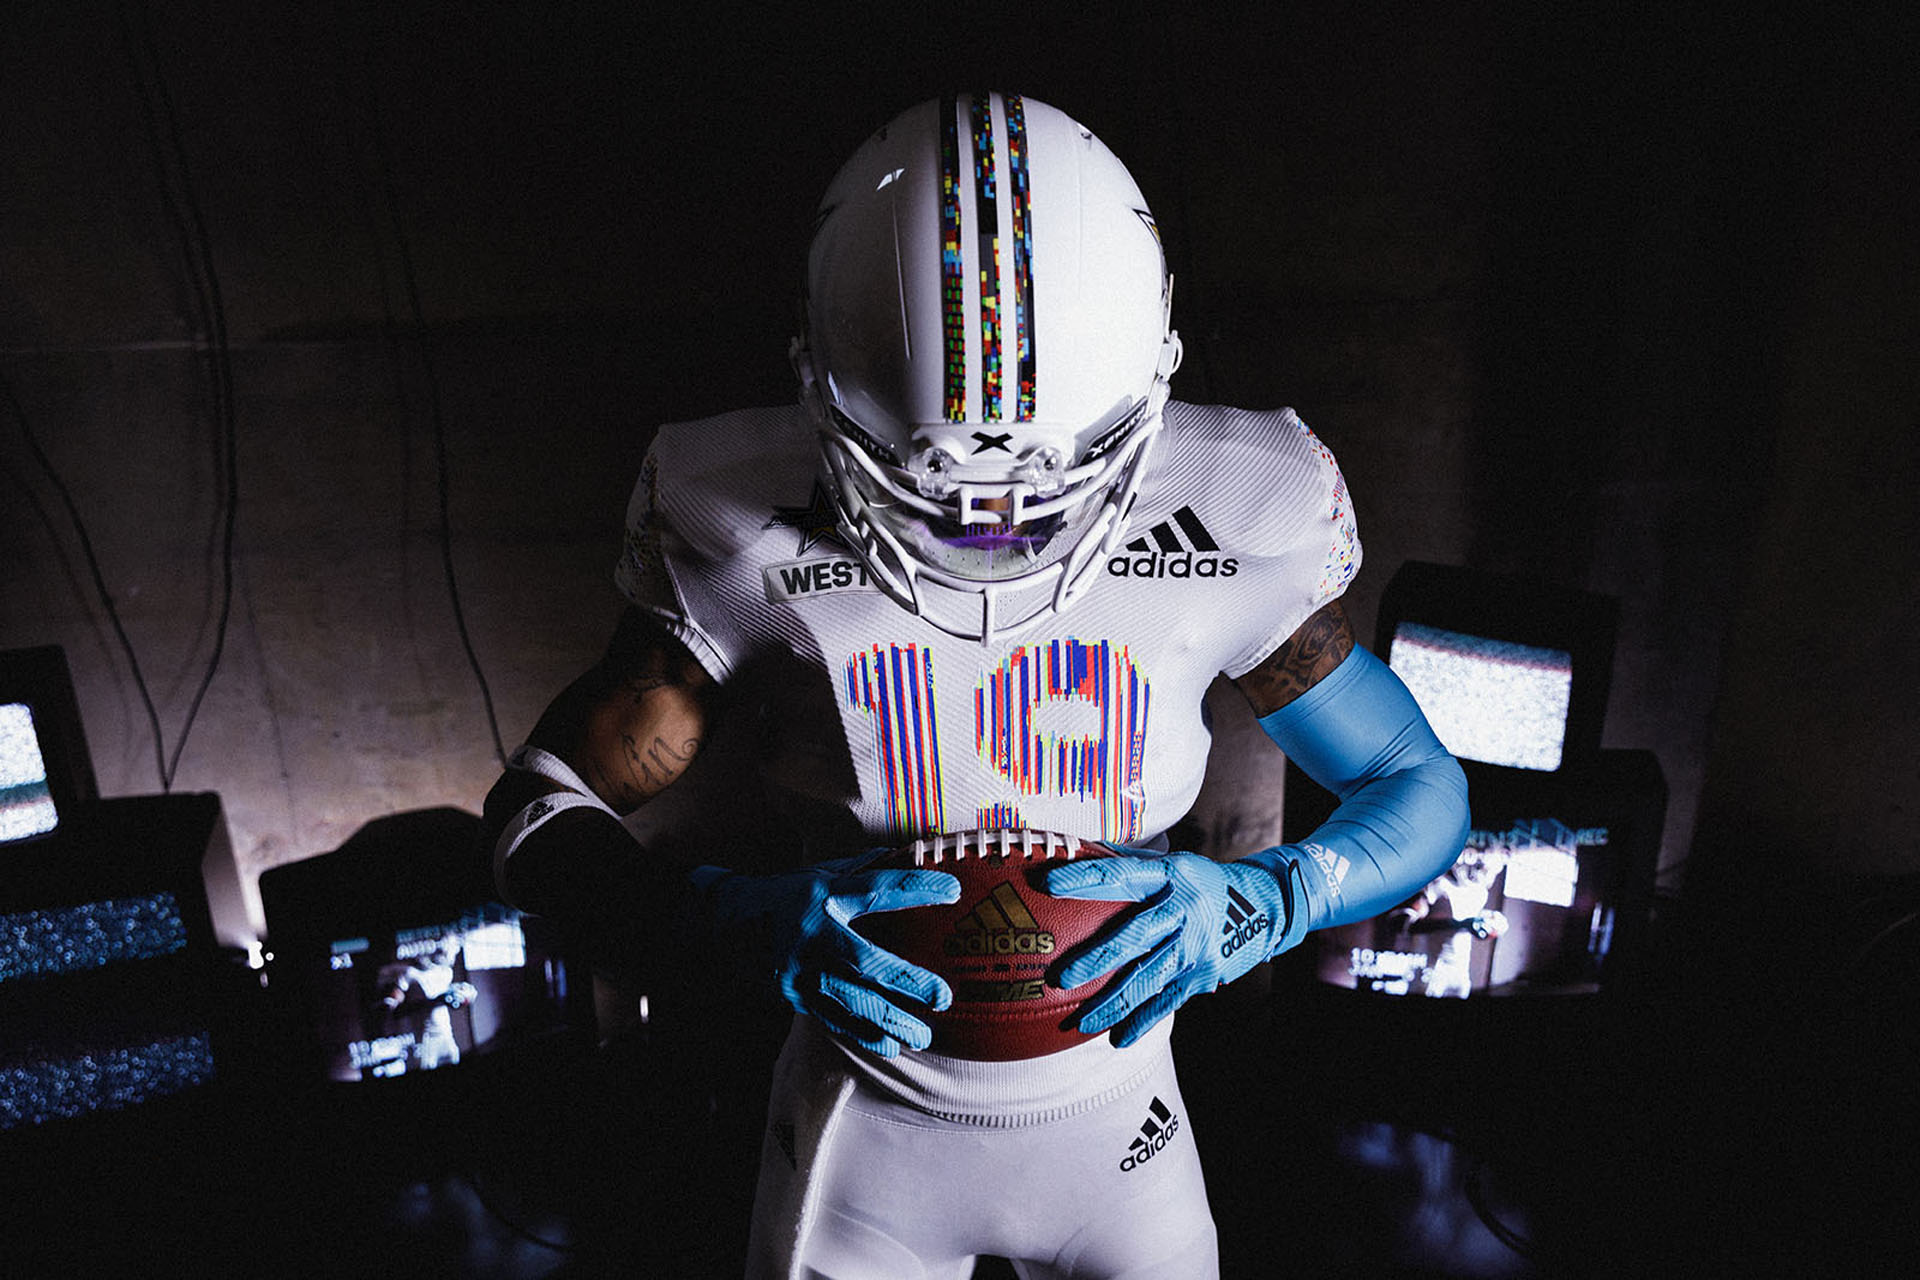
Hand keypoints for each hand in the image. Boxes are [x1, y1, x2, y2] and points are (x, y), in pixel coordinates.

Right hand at [695, 854, 960, 1056]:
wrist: (721, 921)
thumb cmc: (784, 894)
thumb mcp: (819, 873)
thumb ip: (862, 869)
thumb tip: (911, 854)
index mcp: (824, 894)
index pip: (878, 890)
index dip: (915, 889)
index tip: (954, 892)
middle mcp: (813, 933)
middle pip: (866, 961)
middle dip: (906, 981)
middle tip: (943, 996)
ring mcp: (800, 968)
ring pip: (850, 1000)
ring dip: (889, 1020)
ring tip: (923, 1036)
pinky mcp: (792, 994)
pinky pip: (832, 1019)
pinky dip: (862, 1034)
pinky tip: (889, 1045)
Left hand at [1045, 847, 1306, 1046]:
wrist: (1265, 905)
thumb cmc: (1201, 881)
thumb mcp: (1172, 863)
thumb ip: (1128, 862)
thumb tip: (1073, 848)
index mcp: (1169, 875)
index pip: (1120, 875)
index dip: (1084, 878)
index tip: (1047, 882)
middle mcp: (1182, 910)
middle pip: (1135, 936)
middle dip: (1097, 959)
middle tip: (1062, 976)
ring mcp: (1195, 946)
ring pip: (1149, 978)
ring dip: (1114, 1003)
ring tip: (1081, 1022)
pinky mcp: (1204, 974)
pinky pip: (1168, 1001)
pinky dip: (1143, 1021)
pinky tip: (1117, 1038)